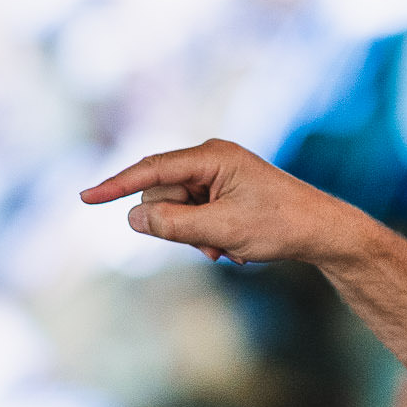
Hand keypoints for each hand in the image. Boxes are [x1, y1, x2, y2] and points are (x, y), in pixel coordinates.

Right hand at [80, 140, 385, 267]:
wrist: (322, 231)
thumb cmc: (279, 225)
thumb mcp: (221, 230)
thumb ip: (173, 224)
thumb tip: (132, 217)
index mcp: (211, 157)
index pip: (150, 170)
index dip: (115, 185)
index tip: (84, 198)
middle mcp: (209, 159)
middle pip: (160, 194)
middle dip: (176, 226)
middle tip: (212, 246)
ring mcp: (215, 176)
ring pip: (173, 210)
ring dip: (193, 237)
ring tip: (227, 248)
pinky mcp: (220, 192)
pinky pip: (191, 216)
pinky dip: (204, 237)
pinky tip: (233, 247)